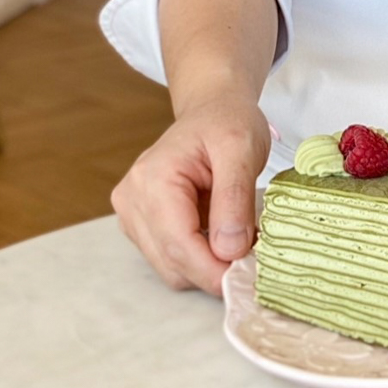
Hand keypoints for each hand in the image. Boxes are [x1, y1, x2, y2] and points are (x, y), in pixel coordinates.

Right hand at [111, 98, 270, 295]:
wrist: (213, 109)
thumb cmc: (227, 121)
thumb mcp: (242, 149)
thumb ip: (234, 198)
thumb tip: (230, 250)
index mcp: (152, 179)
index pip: (179, 244)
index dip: (215, 270)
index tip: (250, 278)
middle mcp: (132, 199)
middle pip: (172, 263)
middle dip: (214, 270)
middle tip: (256, 261)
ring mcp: (133, 213)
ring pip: (171, 267)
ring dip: (207, 265)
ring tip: (242, 242)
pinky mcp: (142, 223)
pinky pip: (171, 257)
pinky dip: (200, 256)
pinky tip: (223, 237)